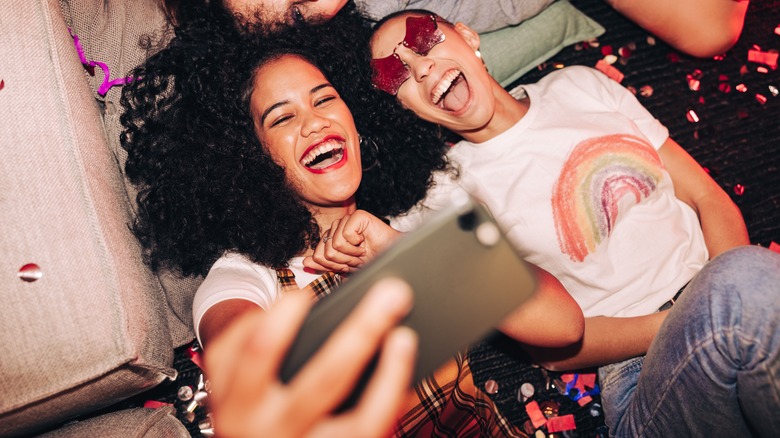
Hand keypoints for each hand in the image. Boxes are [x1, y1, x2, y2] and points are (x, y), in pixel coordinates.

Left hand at [204, 278, 416, 437]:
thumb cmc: (307, 436)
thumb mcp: (337, 434)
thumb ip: (366, 406)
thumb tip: (399, 347)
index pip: (365, 423)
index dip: (391, 377)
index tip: (406, 338)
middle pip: (326, 380)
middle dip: (363, 329)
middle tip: (391, 294)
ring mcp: (240, 416)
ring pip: (262, 353)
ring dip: (288, 314)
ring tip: (309, 295)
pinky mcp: (215, 395)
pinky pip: (230, 347)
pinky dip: (252, 322)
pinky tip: (274, 315)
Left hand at [304, 210, 400, 272]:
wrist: (391, 256)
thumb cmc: (371, 260)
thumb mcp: (344, 267)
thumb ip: (324, 264)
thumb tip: (306, 262)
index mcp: (331, 238)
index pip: (318, 254)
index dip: (334, 265)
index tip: (349, 264)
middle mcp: (336, 227)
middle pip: (326, 251)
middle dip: (343, 261)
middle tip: (357, 257)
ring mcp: (346, 221)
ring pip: (335, 244)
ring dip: (351, 254)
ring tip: (362, 250)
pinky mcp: (357, 217)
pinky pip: (345, 235)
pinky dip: (356, 244)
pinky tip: (365, 242)